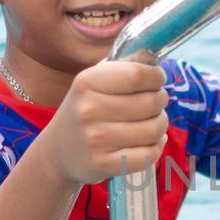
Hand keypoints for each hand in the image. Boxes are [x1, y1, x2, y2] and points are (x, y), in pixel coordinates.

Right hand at [50, 57, 169, 184]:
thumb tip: (152, 54)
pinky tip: (148, 142)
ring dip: (160, 125)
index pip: (138, 75)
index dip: (156, 77)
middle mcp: (88, 110)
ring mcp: (95, 140)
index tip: (157, 79)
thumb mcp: (95, 81)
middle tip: (155, 103)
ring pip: (154, 130)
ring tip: (151, 122)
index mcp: (87, 82)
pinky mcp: (103, 165)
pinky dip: (156, 147)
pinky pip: (149, 155)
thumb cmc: (85, 109)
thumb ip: (124, 65)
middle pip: (151, 103)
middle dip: (161, 101)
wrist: (58, 151)